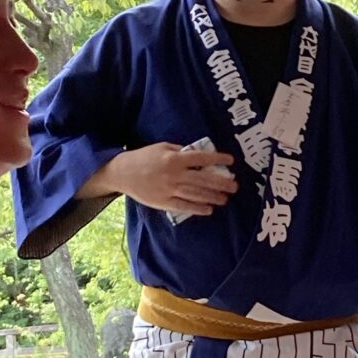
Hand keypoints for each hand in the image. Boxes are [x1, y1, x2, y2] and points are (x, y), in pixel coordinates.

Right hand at [78, 142, 237, 215]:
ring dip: (213, 197)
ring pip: (196, 195)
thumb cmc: (145, 157)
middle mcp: (174, 174)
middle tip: (235, 186)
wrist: (123, 173)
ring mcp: (169, 189)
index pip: (201, 158)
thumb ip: (181, 151)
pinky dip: (197, 208)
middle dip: (221, 183)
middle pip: (202, 180)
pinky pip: (184, 206)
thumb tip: (200, 156)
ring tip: (225, 199)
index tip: (231, 161)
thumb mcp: (163, 147)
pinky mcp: (163, 202)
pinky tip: (209, 209)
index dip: (217, 159)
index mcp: (174, 158)